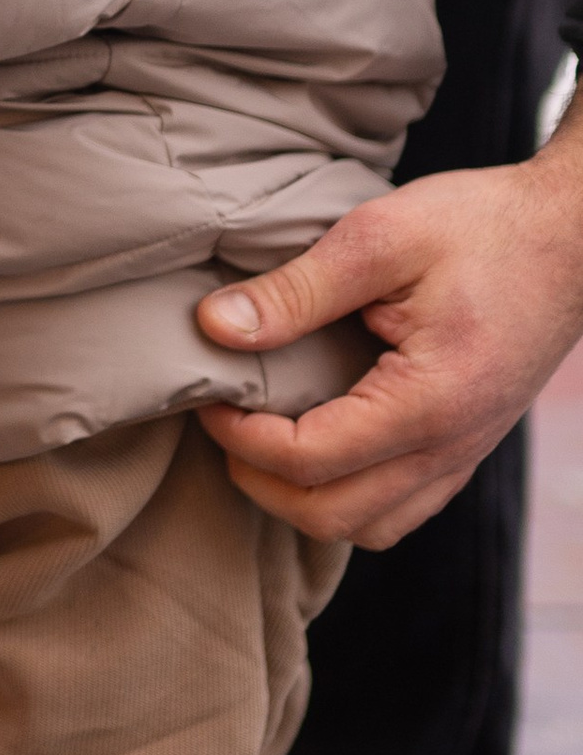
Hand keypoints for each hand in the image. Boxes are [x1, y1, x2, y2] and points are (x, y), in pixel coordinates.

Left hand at [195, 130, 582, 547]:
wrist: (571, 236)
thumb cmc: (483, 227)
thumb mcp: (380, 236)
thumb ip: (296, 290)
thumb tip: (215, 326)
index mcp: (429, 402)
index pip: (309, 461)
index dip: (239, 437)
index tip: (208, 394)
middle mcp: (452, 447)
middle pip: (331, 517)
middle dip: (259, 483)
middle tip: (224, 423)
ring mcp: (465, 455)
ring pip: (368, 527)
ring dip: (302, 500)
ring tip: (263, 439)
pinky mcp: (468, 447)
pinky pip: (400, 507)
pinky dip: (347, 495)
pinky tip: (317, 444)